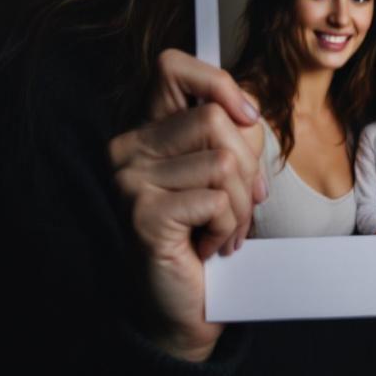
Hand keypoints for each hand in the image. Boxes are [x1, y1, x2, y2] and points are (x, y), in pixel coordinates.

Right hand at [107, 49, 265, 361]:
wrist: (185, 308)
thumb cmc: (204, 236)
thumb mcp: (222, 174)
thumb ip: (230, 136)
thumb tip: (248, 114)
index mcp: (145, 132)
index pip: (173, 67)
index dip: (219, 82)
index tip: (246, 117)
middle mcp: (127, 150)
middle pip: (215, 118)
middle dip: (247, 166)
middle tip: (241, 207)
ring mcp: (130, 182)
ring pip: (224, 162)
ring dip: (241, 206)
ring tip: (225, 232)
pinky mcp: (144, 215)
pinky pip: (217, 200)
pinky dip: (228, 227)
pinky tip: (208, 247)